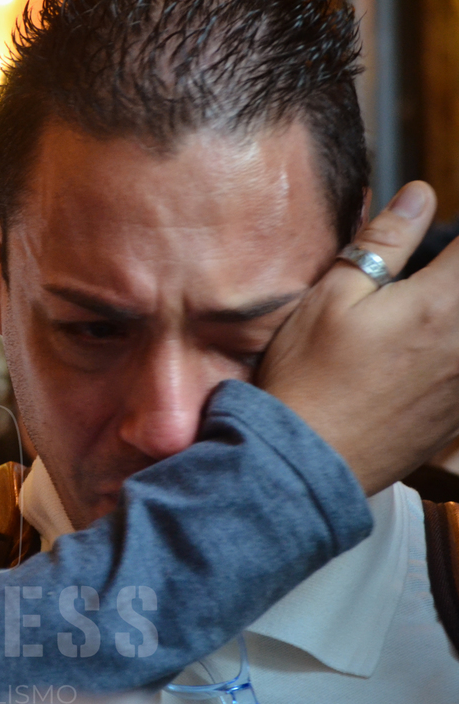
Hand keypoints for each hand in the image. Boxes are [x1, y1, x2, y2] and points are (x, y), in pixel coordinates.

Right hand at [260, 181, 458, 493]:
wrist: (304, 462)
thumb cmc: (307, 380)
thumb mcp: (330, 300)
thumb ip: (381, 244)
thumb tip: (420, 196)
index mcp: (439, 303)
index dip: (455, 235)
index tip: (443, 236)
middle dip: (454, 274)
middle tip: (432, 276)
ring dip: (452, 309)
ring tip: (423, 314)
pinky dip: (452, 349)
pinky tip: (430, 351)